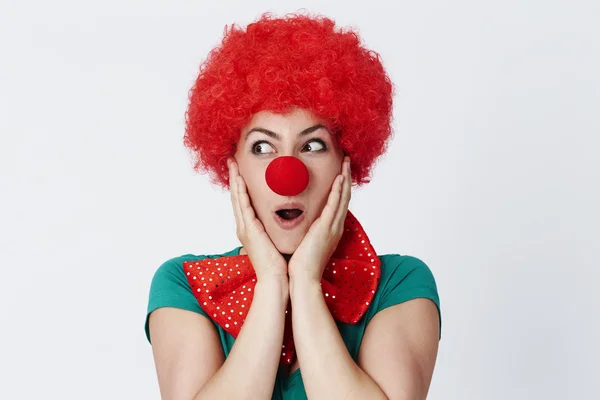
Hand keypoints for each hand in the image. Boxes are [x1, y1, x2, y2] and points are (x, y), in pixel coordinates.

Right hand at [228, 158, 287, 281]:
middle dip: (234, 178)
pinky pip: (243, 206)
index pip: (243, 201)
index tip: (240, 170)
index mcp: (250, 228)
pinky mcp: (249, 230)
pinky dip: (240, 192)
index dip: (241, 185)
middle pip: (236, 196)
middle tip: (231, 161)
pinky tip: (240, 180)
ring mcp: (244, 228)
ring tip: (232, 165)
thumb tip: (284, 219)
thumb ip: (275, 228)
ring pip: (237, 198)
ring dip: (235, 180)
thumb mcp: (275, 239)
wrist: (276, 279)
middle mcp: (244, 226)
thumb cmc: (278, 262)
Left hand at [288, 156, 351, 282]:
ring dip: (345, 179)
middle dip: (346, 178)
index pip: (338, 203)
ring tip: (346, 162)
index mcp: (330, 229)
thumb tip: (299, 220)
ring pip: (343, 197)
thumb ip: (306, 229)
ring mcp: (332, 227)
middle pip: (344, 197)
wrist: (302, 278)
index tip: (340, 171)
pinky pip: (334, 205)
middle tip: (347, 161)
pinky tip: (339, 178)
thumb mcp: (306, 241)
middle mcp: (335, 226)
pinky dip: (338, 191)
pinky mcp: (326, 228)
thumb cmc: (301, 263)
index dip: (341, 186)